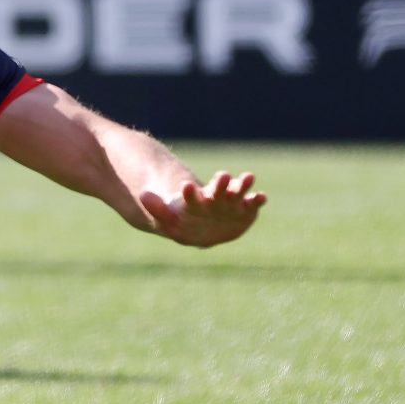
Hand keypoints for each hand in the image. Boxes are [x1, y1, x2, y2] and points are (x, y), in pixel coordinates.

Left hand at [139, 171, 265, 249]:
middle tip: (222, 176)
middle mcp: (214, 198)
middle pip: (216, 190)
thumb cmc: (183, 222)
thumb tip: (143, 195)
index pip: (190, 195)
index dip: (189, 192)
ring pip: (236, 191)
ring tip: (248, 176)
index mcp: (194, 201)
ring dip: (242, 185)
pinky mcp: (245, 210)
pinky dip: (257, 200)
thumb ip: (157, 210)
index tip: (186, 186)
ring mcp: (230, 203)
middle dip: (219, 184)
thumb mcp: (168, 221)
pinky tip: (262, 197)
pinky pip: (252, 204)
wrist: (202, 228)